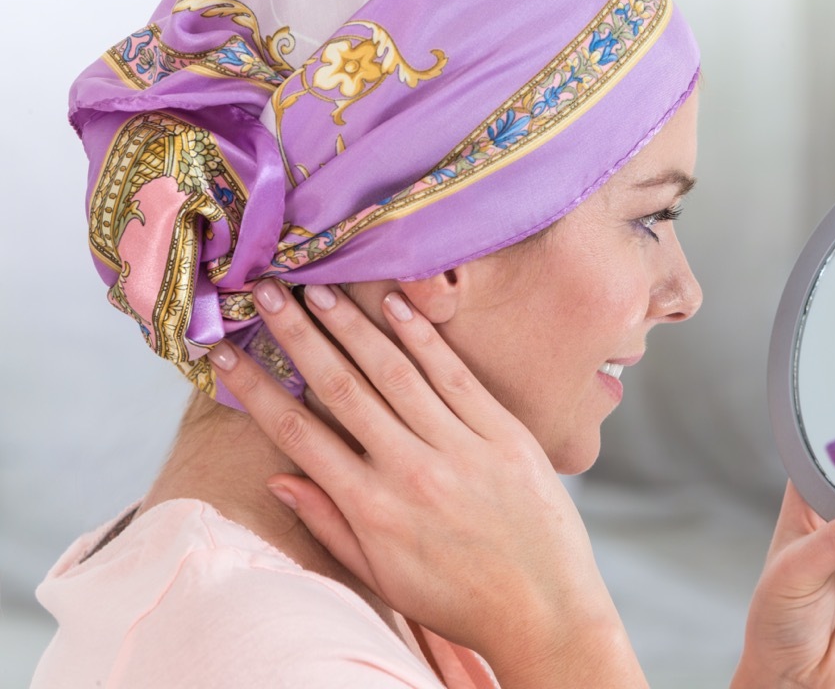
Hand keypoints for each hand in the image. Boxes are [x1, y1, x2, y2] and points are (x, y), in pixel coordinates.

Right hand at [207, 280, 647, 688]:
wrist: (545, 611)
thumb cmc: (460, 597)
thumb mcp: (383, 577)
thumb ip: (330, 524)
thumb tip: (278, 479)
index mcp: (372, 508)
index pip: (297, 434)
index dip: (255, 388)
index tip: (223, 351)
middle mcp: (410, 471)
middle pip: (341, 388)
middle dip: (298, 336)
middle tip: (267, 293)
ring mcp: (460, 447)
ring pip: (394, 371)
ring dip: (351, 325)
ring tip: (318, 289)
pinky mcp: (504, 433)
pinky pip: (456, 375)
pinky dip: (423, 338)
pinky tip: (394, 305)